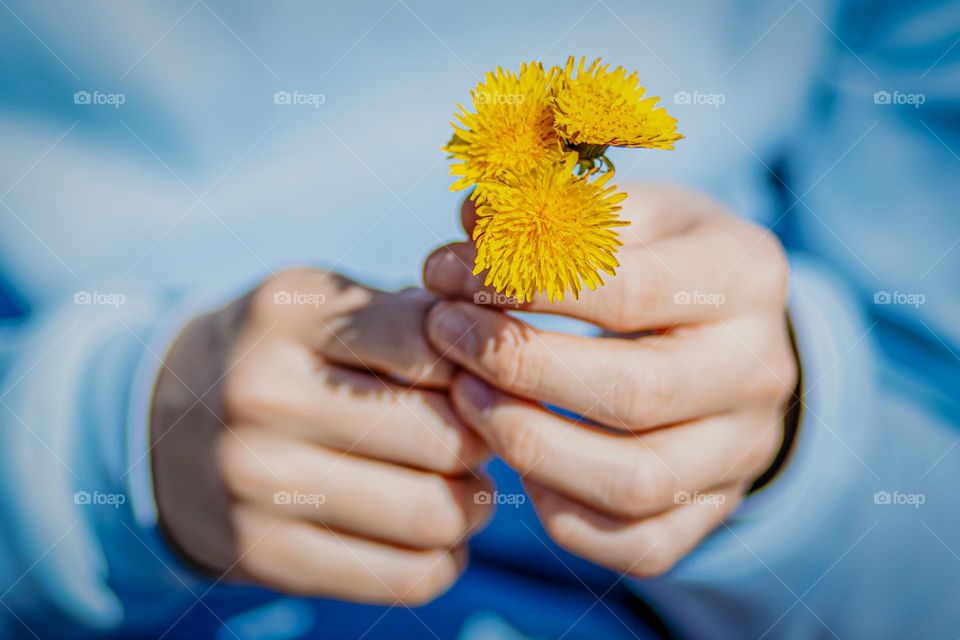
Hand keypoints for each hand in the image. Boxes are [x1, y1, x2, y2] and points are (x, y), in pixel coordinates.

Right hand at [152, 269, 491, 604]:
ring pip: (434, 514)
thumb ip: (416, 315)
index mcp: (289, 313)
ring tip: (462, 484)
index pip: (432, 342)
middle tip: (479, 438)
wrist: (170, 425)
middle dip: (485, 442)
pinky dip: (443, 559)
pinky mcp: (263, 553)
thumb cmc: (284, 357)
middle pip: (445, 436)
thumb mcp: (329, 307)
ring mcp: (257, 483)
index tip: (480, 377)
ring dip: (472, 505)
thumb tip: (508, 352)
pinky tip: (432, 532)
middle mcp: (264, 396)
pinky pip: (406, 578)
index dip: (479, 365)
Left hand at [421, 185, 796, 577]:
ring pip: (634, 483)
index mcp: (744, 275)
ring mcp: (743, 450)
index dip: (524, 285)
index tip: (448, 272)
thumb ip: (552, 209)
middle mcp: (759, 369)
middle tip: (445, 334)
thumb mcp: (623, 211)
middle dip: (517, 366)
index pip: (626, 289)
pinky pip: (639, 544)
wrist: (733, 331)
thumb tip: (469, 219)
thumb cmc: (661, 258)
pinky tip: (518, 465)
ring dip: (529, 444)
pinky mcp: (716, 507)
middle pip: (632, 392)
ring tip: (466, 397)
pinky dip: (563, 515)